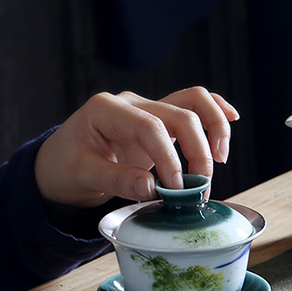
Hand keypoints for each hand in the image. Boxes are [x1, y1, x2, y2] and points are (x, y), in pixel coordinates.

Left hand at [34, 86, 238, 207]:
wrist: (60, 164)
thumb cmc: (66, 168)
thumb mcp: (82, 176)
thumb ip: (117, 180)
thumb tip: (151, 187)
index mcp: (106, 109)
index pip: (150, 127)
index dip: (170, 157)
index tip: (176, 188)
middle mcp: (131, 103)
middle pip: (179, 113)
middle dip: (197, 150)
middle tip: (199, 189)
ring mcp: (147, 109)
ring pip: (193, 101)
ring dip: (213, 128)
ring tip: (220, 160)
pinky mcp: (160, 121)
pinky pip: (192, 106)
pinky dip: (214, 111)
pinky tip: (232, 119)